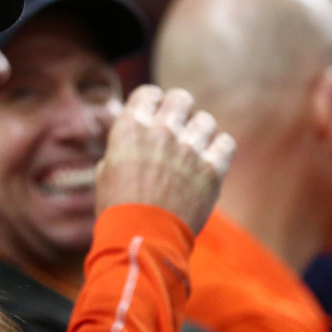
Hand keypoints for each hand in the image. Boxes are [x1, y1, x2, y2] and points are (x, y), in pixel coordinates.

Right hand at [95, 86, 235, 233]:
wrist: (140, 238)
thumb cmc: (117, 209)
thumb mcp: (105, 172)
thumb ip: (121, 149)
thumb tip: (130, 141)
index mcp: (130, 128)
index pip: (149, 93)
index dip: (153, 102)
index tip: (156, 115)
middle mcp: (161, 132)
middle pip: (181, 98)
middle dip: (180, 110)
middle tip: (178, 128)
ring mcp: (189, 149)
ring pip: (205, 120)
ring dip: (200, 132)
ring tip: (194, 149)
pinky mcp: (211, 170)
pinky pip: (226, 143)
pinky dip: (219, 149)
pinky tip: (210, 160)